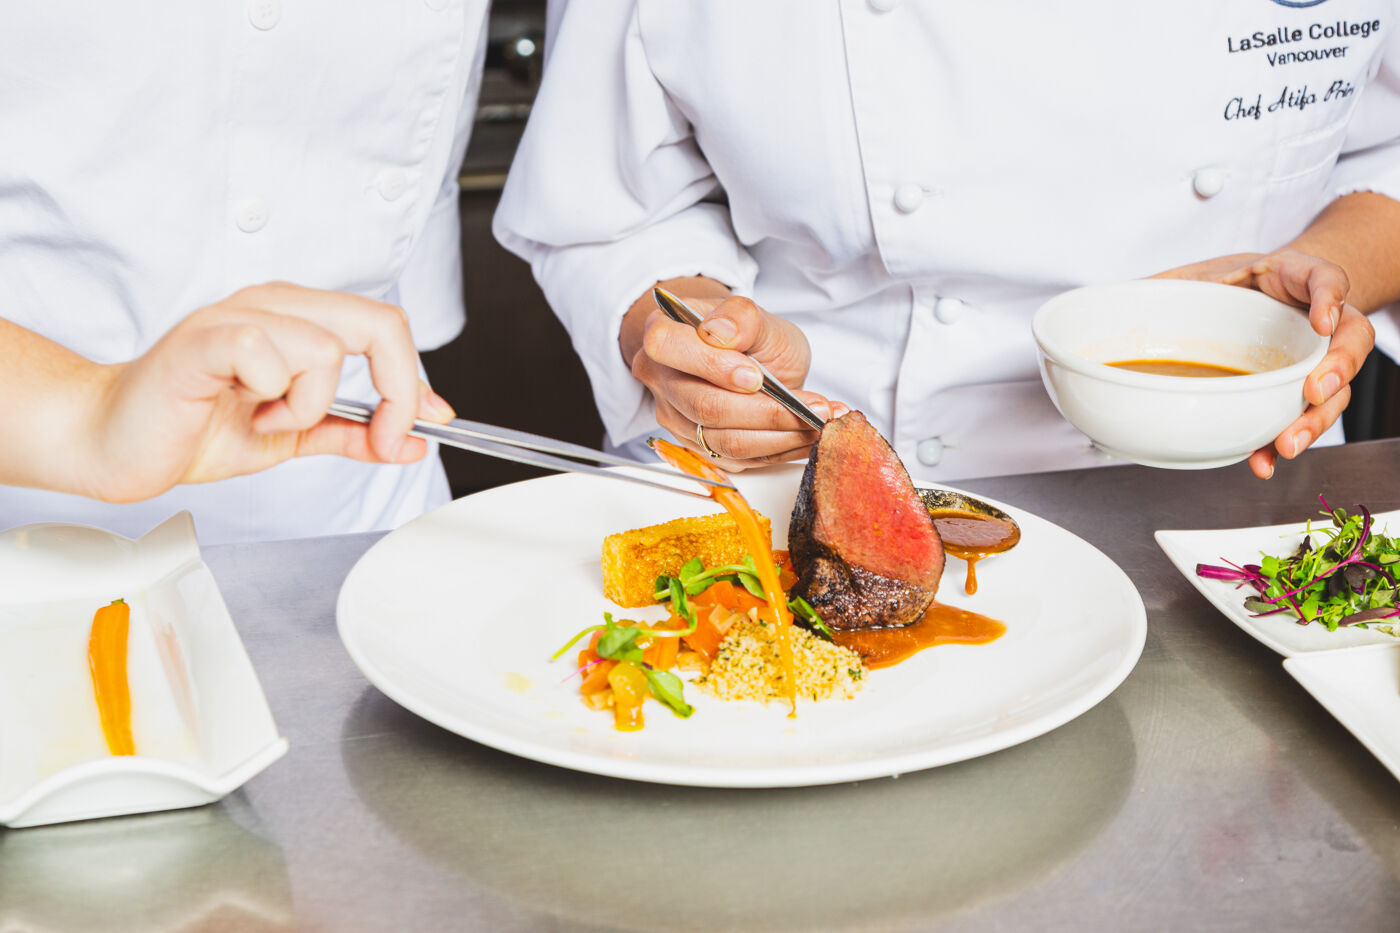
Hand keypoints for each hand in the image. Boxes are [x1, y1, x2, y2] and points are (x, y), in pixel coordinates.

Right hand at [80, 282, 454, 501]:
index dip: (415, 379)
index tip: (427, 423)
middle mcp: (275, 304)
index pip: (386, 326)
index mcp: (299, 319)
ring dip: (310, 405)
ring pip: (326, 348)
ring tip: (268, 418)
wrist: (115, 442)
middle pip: (377, 322)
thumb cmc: (191, 428)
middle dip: (394, 390)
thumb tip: (410, 439)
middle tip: (374, 433)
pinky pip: (269, 354)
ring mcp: (238, 315)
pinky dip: (271, 397)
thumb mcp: (292, 436)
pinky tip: (244, 409)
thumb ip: (350, 433)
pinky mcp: (205, 339)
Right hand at [625, 286, 844, 468]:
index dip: (712, 366)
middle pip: (703, 405)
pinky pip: (739, 460)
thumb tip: (720, 333)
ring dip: (780, 435)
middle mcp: (661, 380)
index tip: (757, 376)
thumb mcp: (758, 315)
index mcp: (664, 334)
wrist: (753, 359)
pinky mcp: (700, 448)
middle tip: (815, 407)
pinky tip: (806, 435)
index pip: (668, 348)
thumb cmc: (750, 335)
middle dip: (766, 411)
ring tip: (821, 421)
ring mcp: (677, 418)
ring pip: (723, 440)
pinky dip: (780, 449)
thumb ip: (741, 317)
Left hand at [1156, 249, 1374, 478]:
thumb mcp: (1201, 272)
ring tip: (1285, 444)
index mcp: (1295, 279)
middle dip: (1335, 372)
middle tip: (1313, 394)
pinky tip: (1261, 460)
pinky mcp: (1297, 389)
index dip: (1331, 297)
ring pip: (1335, 389)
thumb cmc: (1228, 283)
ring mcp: (1312, 357)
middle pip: (1349, 342)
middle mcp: (1317, 319)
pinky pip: (1298, 416)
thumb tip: (1118, 295)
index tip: (1320, 319)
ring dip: (1312, 421)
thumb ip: (1169, 282)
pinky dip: (1278, 440)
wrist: (1245, 296)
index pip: (1327, 278)